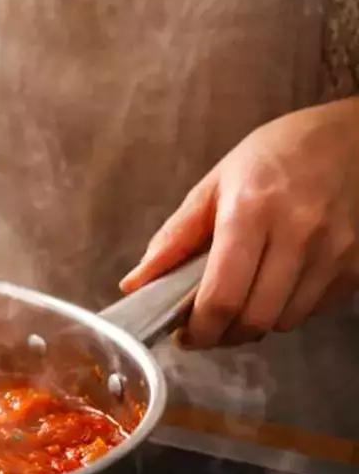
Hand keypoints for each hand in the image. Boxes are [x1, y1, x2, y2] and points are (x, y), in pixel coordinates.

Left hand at [121, 99, 358, 347]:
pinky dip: (287, 311)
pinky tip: (274, 287)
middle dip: (223, 335)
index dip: (200, 329)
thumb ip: (174, 237)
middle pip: (255, 318)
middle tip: (205, 328)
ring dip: (255, 324)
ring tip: (238, 303)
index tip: (183, 335)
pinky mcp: (356, 265)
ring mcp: (334, 252)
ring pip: (286, 321)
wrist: (352, 137)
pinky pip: (314, 310)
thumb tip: (136, 283)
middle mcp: (298, 234)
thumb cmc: (275, 155)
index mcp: (251, 212)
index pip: (223, 295)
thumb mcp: (215, 184)